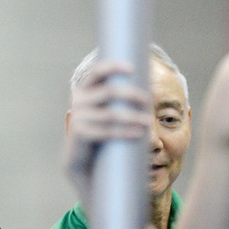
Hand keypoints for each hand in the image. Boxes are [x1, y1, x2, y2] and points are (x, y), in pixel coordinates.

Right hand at [62, 60, 151, 194]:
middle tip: (149, 100)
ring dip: (133, 116)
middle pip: (109, 92)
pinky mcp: (80, 134)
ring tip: (148, 121)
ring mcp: (78, 117)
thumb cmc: (101, 132)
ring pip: (111, 114)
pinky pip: (106, 131)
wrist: (83, 161)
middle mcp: (80, 101)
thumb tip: (149, 86)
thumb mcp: (107, 112)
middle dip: (133, 94)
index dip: (113, 67)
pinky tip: (138, 133)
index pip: (97, 72)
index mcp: (86, 90)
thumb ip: (119, 100)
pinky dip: (124, 132)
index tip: (132, 68)